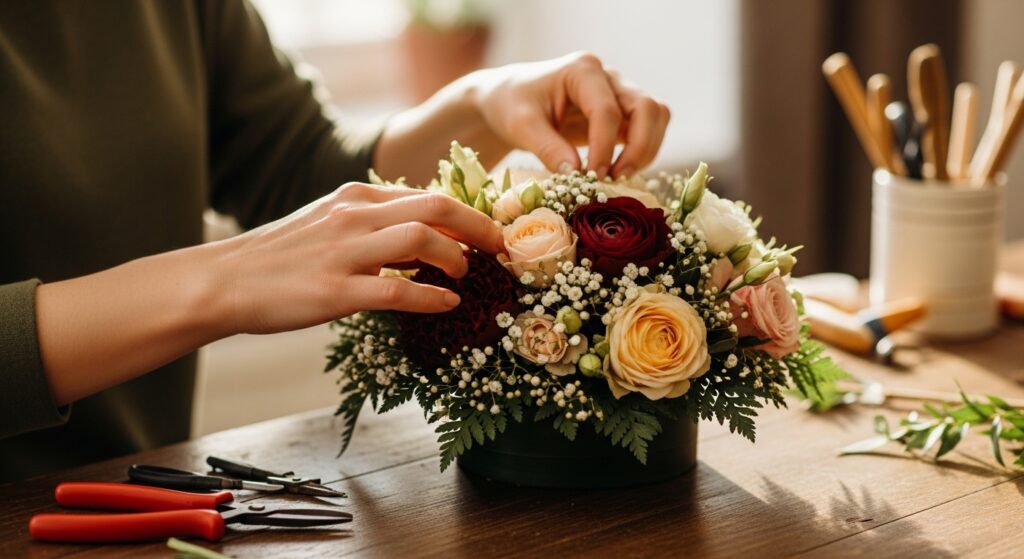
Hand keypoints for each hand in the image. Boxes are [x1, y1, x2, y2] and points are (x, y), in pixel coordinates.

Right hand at [214, 182, 504, 333]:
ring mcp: (345, 252)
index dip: (467, 214)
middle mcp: (354, 216)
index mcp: (355, 196)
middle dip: (478, 227)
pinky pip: (397, 289)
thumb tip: (420, 236)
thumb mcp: (327, 221)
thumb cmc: (279, 256)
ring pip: (421, 240)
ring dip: (456, 258)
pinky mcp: (335, 291)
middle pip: (436, 208)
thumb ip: (370, 221)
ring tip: (468, 275)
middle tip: (501, 248)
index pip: (425, 195)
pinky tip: (447, 304)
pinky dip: (431, 296)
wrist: (224, 281)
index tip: (489, 232)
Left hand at [466, 51, 671, 178]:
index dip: (603, 148)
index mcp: (583, 70)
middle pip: (647, 107)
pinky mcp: (622, 113)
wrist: (510, 99)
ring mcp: (619, 93)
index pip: (607, 110)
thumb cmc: (512, 104)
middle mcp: (608, 77)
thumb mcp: (520, 125)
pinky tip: (619, 173)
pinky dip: (642, 152)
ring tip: (619, 178)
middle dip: (639, 147)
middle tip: (616, 179)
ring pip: (656, 116)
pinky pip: (647, 129)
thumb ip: (547, 147)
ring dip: (646, 150)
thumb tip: (575, 175)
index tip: (590, 178)